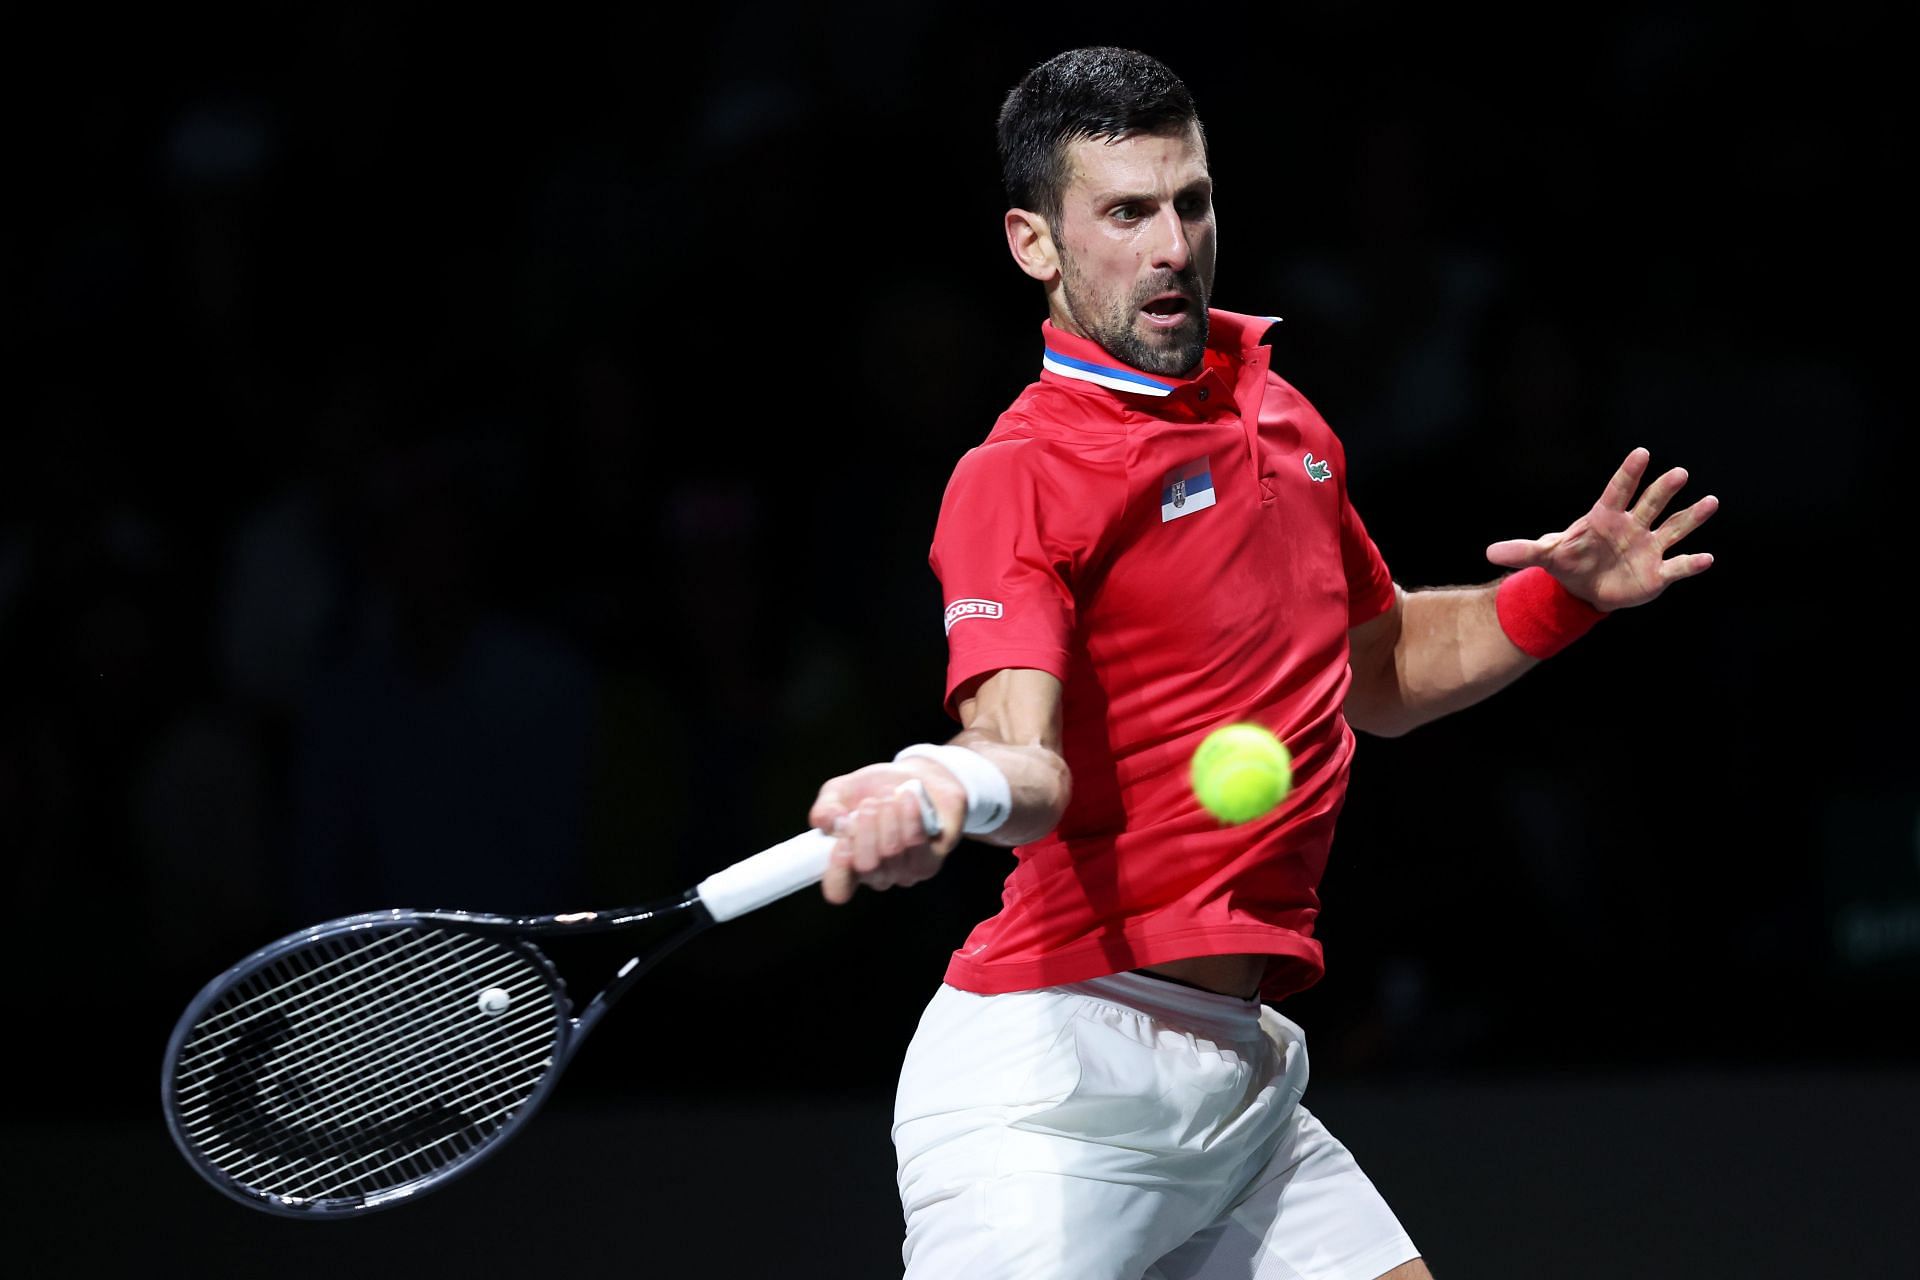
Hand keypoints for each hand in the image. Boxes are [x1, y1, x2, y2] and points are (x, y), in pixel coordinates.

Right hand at [809, 762, 964, 903]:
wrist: (917, 777)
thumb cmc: (874, 789)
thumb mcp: (841, 791)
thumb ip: (826, 807)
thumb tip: (828, 822)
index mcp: (848, 864)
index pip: (838, 889)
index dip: (837, 872)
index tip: (841, 842)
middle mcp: (876, 875)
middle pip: (867, 866)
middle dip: (866, 829)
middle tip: (869, 803)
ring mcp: (904, 873)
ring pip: (891, 853)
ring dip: (888, 817)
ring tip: (888, 793)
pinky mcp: (929, 862)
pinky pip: (916, 844)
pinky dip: (910, 817)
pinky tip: (907, 798)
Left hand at [1485, 447, 1716, 609]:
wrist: (1586, 589)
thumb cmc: (1570, 563)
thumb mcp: (1546, 557)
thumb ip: (1523, 551)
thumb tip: (1489, 551)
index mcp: (1605, 518)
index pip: (1617, 491)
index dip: (1628, 474)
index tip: (1641, 453)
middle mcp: (1632, 527)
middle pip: (1650, 504)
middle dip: (1663, 490)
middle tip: (1678, 473)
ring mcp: (1649, 548)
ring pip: (1674, 528)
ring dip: (1692, 517)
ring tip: (1710, 501)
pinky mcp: (1659, 572)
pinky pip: (1679, 565)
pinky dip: (1692, 563)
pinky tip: (1706, 558)